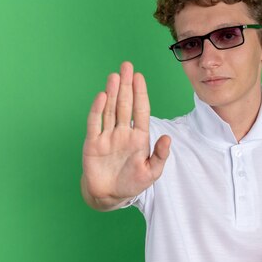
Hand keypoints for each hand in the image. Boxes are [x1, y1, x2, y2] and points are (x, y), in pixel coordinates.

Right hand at [81, 61, 169, 208]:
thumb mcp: (152, 173)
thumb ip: (160, 156)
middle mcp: (123, 133)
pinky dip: (98, 110)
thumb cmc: (132, 184)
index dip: (140, 94)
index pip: (141, 111)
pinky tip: (102, 96)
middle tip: (127, 66)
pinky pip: (95, 123)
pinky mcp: (93, 143)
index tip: (140, 77)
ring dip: (112, 93)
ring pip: (111, 110)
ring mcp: (108, 136)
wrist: (109, 196)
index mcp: (139, 138)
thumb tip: (168, 138)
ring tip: (115, 76)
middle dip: (126, 86)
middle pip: (125, 105)